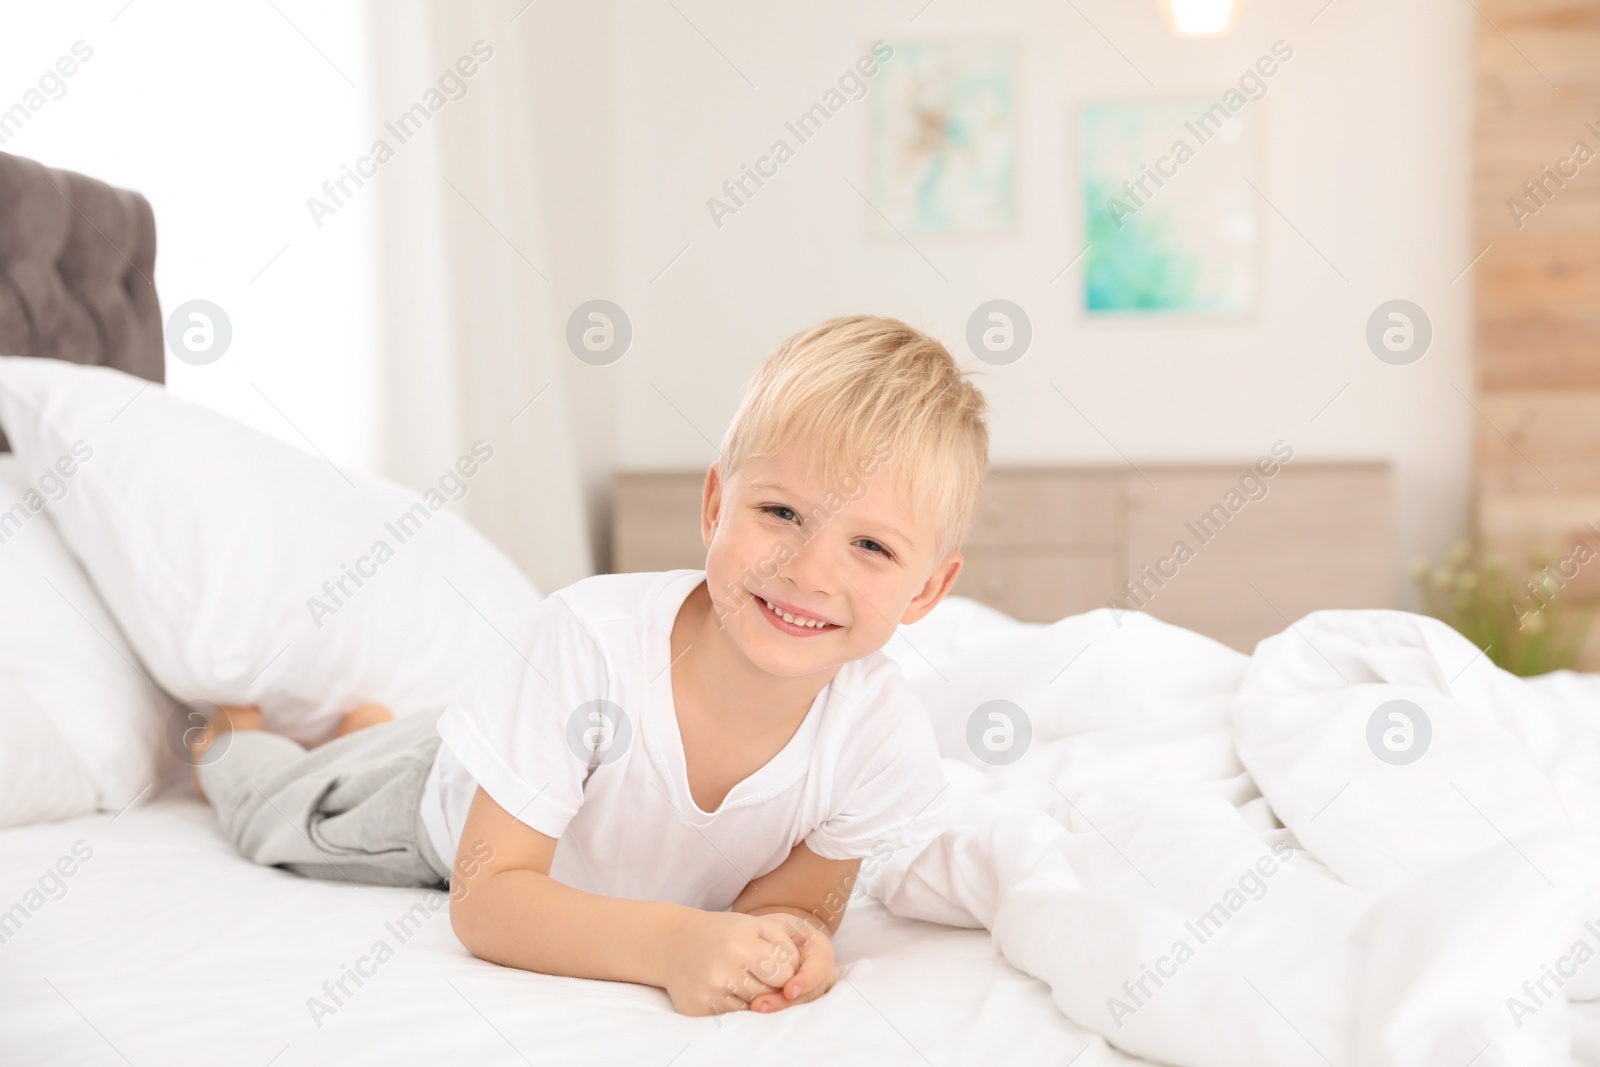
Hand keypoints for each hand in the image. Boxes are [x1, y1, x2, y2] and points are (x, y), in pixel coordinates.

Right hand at [659, 910, 801, 1015]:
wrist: (673, 943)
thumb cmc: (724, 932)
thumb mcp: (756, 925)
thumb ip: (785, 944)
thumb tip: (799, 974)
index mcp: (741, 946)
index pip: (785, 976)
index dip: (784, 971)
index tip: (775, 964)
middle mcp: (723, 972)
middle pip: (769, 996)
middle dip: (770, 987)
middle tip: (757, 972)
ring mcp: (709, 993)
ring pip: (752, 1010)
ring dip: (753, 998)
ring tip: (740, 978)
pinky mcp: (697, 1010)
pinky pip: (732, 1017)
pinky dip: (734, 1006)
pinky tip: (726, 989)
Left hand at [748, 912, 835, 1012]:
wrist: (773, 939)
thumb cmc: (776, 930)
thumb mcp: (777, 928)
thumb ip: (776, 946)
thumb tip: (774, 974)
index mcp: (820, 950)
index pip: (819, 968)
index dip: (806, 981)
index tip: (788, 990)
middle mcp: (822, 974)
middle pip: (811, 994)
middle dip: (787, 1002)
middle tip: (761, 1005)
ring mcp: (813, 991)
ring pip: (802, 1007)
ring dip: (779, 1011)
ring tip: (757, 1008)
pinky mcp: (800, 1003)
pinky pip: (792, 1013)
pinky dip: (776, 1015)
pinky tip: (759, 1013)